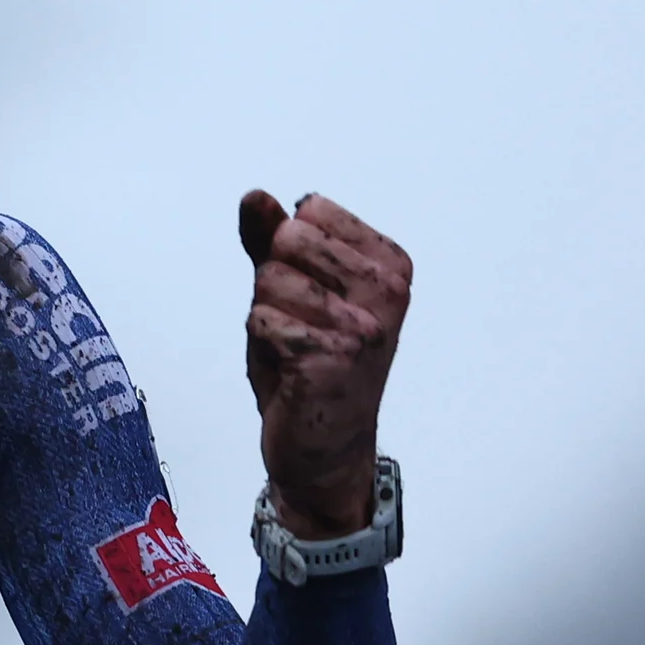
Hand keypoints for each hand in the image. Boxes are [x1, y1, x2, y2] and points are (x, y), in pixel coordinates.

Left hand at [238, 189, 411, 537]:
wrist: (325, 447)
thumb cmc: (312, 364)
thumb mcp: (292, 290)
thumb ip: (272, 239)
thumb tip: (254, 198)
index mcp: (389, 264)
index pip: (307, 216)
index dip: (289, 257)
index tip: (314, 299)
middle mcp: (386, 291)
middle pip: (287, 243)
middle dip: (273, 285)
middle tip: (298, 326)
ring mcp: (363, 325)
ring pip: (270, 282)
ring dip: (267, 320)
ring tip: (294, 351)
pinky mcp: (330, 357)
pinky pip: (261, 321)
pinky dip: (262, 348)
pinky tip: (290, 372)